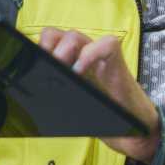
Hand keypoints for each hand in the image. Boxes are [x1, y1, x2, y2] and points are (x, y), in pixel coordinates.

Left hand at [39, 28, 159, 162]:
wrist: (134, 130)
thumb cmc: (104, 118)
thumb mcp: (72, 104)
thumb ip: (56, 94)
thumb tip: (32, 94)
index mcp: (70, 63)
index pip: (48, 43)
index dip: (38, 49)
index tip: (31, 65)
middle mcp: (83, 55)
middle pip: (57, 35)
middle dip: (46, 48)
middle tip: (45, 69)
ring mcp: (100, 56)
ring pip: (75, 36)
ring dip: (63, 51)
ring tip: (60, 70)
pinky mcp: (117, 62)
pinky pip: (105, 44)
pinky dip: (90, 55)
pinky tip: (80, 71)